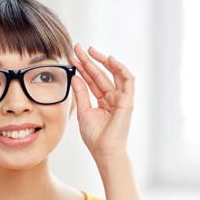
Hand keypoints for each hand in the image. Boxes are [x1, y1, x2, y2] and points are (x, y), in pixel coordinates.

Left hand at [68, 44, 134, 159]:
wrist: (104, 151)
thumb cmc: (94, 136)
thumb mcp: (84, 111)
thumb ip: (81, 93)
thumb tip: (75, 77)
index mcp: (102, 100)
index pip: (91, 80)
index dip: (82, 68)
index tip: (71, 58)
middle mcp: (112, 97)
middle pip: (100, 74)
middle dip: (89, 60)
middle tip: (77, 48)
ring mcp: (121, 98)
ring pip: (113, 73)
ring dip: (102, 60)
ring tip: (90, 50)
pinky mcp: (128, 101)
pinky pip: (128, 80)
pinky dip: (120, 68)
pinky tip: (109, 59)